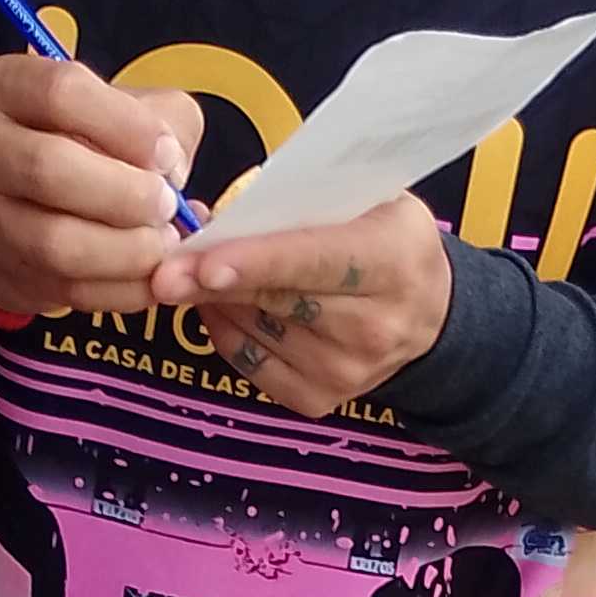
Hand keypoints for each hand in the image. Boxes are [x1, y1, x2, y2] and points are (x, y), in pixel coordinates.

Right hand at [0, 56, 203, 317]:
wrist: (18, 202)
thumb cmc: (81, 143)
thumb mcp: (119, 106)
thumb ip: (159, 120)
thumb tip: (173, 167)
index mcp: (6, 85)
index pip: (61, 93)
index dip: (125, 126)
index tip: (166, 155)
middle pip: (49, 168)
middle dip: (125, 194)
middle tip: (167, 206)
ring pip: (56, 242)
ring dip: (126, 250)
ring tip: (163, 244)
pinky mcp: (3, 272)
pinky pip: (70, 290)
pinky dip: (123, 289)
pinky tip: (151, 276)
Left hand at [148, 193, 453, 418]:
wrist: (430, 313)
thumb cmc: (385, 238)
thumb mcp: (368, 196)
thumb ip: (305, 197)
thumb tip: (221, 211)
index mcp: (392, 259)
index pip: (312, 260)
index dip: (254, 263)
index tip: (200, 265)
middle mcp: (375, 325)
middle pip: (276, 300)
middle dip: (211, 282)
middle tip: (165, 265)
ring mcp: (348, 371)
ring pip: (255, 333)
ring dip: (214, 303)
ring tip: (198, 272)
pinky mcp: (322, 400)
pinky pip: (251, 366)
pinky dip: (224, 333)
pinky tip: (220, 306)